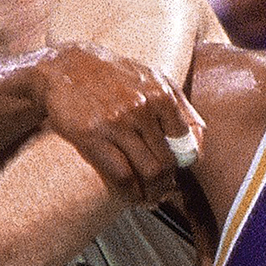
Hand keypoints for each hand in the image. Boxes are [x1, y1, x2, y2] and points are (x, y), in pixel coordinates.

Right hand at [30, 43, 205, 202]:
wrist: (66, 67)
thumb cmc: (113, 76)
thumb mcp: (152, 78)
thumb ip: (179, 104)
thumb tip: (200, 136)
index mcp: (161, 94)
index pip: (186, 141)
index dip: (185, 163)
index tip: (179, 172)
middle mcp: (141, 108)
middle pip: (168, 160)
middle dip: (168, 182)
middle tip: (163, 191)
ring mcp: (116, 123)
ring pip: (148, 172)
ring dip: (153, 193)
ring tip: (150, 198)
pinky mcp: (92, 136)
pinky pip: (121, 175)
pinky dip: (131, 193)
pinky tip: (131, 196)